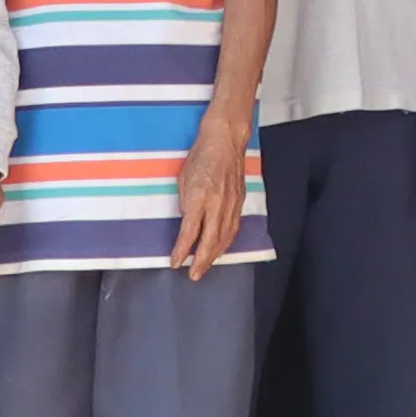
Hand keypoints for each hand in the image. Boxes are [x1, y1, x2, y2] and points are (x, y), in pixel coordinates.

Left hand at [170, 128, 248, 277]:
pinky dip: (226, 242)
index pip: (190, 232)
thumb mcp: (183, 179)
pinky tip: (221, 249)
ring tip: (206, 267)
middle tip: (194, 275)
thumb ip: (186, 202)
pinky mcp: (239, 202)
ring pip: (224, 237)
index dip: (182, 250)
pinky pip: (233, 228)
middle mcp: (217, 204)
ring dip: (215, 255)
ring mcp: (231, 204)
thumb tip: (188, 222)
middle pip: (210, 240)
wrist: (225, 140)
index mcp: (199, 197)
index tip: (175, 262)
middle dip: (201, 261)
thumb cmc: (200, 156)